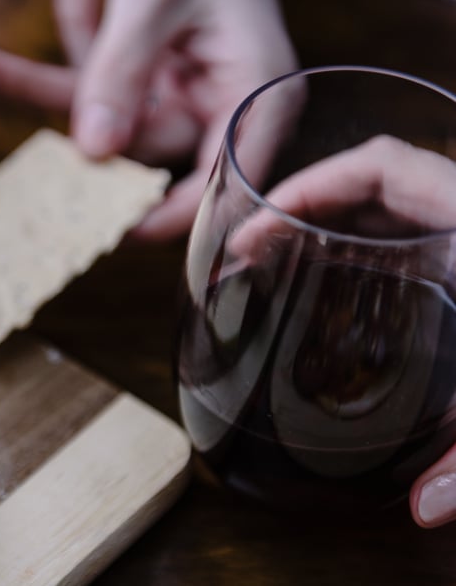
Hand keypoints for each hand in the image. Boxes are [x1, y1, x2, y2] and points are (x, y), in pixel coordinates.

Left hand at [0, 0, 297, 239]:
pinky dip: (30, 74)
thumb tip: (95, 153)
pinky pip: (82, 90)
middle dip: (84, 153)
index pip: (222, 182)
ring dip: (39, 88)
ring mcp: (171, 94)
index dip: (174, 217)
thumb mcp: (156, 1)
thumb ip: (123, 73)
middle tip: (27, 179)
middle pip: (147, 157)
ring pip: (101, 126)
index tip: (113, 232)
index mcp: (252, 92)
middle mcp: (215, 103)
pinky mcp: (133, 82)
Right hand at [227, 134, 455, 527]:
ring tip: (280, 261)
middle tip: (252, 250)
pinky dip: (365, 251)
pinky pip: (411, 239)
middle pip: (374, 183)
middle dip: (304, 206)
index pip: (382, 167)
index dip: (313, 182)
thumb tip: (423, 507)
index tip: (265, 224)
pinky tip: (343, 291)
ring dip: (330, 225)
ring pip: (391, 210)